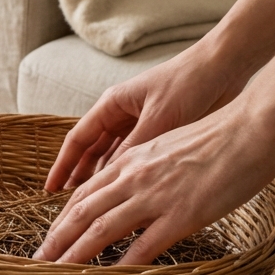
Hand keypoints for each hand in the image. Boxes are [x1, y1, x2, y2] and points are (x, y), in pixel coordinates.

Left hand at [33, 101, 274, 264]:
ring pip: (99, 230)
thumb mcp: (170, 147)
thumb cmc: (220, 137)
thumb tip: (141, 188)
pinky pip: (142, 247)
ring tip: (55, 274)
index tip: (51, 237)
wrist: (251, 128)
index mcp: (131, 160)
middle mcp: (133, 177)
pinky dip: (120, 267)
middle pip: (81, 212)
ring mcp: (154, 197)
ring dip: (73, 256)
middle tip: (37, 261)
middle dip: (56, 239)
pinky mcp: (180, 216)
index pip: (86, 193)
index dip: (64, 217)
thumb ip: (150, 168)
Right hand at [44, 41, 250, 191]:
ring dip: (103, 178)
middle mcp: (121, 114)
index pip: (77, 139)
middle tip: (69, 206)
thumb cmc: (188, 84)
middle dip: (79, 176)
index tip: (50, 189)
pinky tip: (126, 193)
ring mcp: (140, 124)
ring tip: (94, 206)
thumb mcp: (159, 118)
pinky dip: (127, 174)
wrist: (224, 68)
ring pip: (112, 157)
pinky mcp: (160, 132)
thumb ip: (135, 149)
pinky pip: (135, 158)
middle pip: (91, 151)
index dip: (62, 166)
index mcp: (112, 104)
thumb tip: (111, 181)